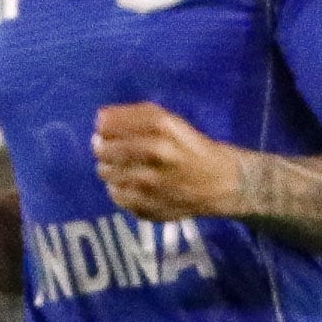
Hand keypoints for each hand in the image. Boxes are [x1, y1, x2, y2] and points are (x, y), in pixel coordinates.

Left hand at [91, 102, 244, 220]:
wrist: (221, 183)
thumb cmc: (191, 147)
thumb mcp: (171, 122)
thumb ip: (135, 116)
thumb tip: (100, 119)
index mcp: (163, 127)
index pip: (109, 125)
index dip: (103, 127)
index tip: (104, 129)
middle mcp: (157, 152)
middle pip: (103, 149)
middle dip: (102, 147)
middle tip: (110, 149)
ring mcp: (152, 183)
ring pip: (106, 172)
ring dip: (109, 168)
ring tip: (124, 167)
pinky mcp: (149, 205)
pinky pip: (116, 195)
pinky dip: (118, 189)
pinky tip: (132, 185)